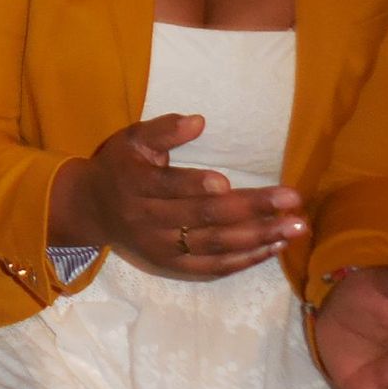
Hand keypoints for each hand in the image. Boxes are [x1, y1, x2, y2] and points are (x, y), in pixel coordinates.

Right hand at [57, 113, 307, 278]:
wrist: (93, 210)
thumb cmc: (121, 167)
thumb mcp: (133, 139)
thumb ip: (164, 129)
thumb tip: (199, 121)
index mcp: (135, 185)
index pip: (169, 187)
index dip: (196, 185)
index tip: (229, 181)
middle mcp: (147, 220)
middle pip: (203, 218)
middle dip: (251, 209)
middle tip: (292, 200)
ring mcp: (161, 248)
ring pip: (214, 245)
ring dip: (258, 237)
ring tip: (295, 227)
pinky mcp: (171, 266)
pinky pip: (212, 267)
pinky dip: (244, 259)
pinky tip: (273, 247)